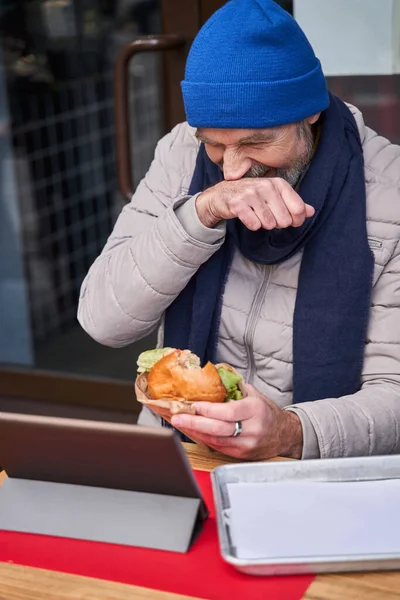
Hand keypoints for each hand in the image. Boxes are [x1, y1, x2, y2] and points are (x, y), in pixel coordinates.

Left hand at [170, 384, 302, 459]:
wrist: (285, 434)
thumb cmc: (266, 411)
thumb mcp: (254, 394)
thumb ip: (234, 389)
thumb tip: (211, 378)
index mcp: (255, 410)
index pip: (228, 412)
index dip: (208, 410)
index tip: (193, 406)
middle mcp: (252, 429)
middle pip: (219, 428)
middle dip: (195, 423)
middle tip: (177, 418)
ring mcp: (247, 445)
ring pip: (216, 440)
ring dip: (195, 433)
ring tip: (181, 425)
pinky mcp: (243, 455)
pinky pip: (219, 447)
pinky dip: (205, 440)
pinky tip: (194, 433)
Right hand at [196, 177, 313, 229]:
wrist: (222, 196)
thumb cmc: (251, 197)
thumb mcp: (274, 197)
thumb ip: (293, 204)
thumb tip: (310, 212)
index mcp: (278, 183)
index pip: (298, 209)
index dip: (295, 220)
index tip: (287, 219)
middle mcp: (266, 186)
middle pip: (284, 220)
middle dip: (276, 223)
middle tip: (266, 216)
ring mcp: (251, 194)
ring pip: (269, 223)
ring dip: (263, 224)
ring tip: (255, 215)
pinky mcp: (238, 204)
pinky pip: (254, 224)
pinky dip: (252, 225)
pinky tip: (247, 217)